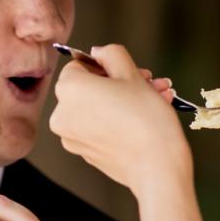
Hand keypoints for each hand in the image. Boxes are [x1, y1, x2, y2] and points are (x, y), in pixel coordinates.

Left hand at [49, 44, 191, 196]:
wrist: (157, 168)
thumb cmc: (146, 120)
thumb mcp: (132, 74)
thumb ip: (112, 54)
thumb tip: (99, 52)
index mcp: (69, 89)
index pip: (80, 65)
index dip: (107, 65)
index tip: (129, 70)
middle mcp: (62, 115)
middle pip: (89, 88)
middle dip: (121, 82)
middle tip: (149, 82)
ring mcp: (71, 138)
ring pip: (97, 108)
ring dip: (124, 100)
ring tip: (157, 98)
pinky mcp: (85, 154)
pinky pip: (98, 128)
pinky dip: (117, 121)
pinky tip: (145, 118)